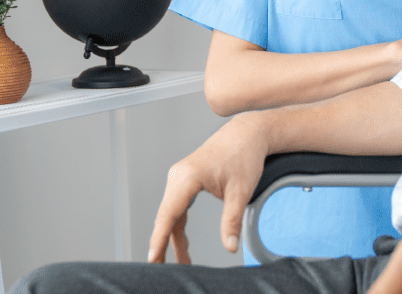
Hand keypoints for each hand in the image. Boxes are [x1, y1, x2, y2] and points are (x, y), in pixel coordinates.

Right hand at [147, 114, 268, 263]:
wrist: (248, 133)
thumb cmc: (244, 156)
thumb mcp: (241, 192)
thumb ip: (232, 220)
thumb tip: (231, 246)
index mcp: (188, 176)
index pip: (169, 213)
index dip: (159, 238)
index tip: (153, 257)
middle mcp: (178, 175)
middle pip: (166, 216)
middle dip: (163, 243)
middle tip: (162, 267)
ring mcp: (180, 177)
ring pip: (171, 213)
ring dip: (174, 237)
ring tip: (182, 262)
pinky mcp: (186, 179)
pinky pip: (177, 206)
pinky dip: (179, 225)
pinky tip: (183, 243)